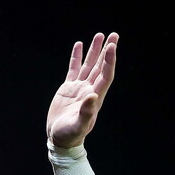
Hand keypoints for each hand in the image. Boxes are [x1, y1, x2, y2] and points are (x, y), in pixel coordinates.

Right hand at [46, 33, 118, 148]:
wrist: (59, 139)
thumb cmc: (69, 135)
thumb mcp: (77, 126)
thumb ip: (86, 113)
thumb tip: (93, 96)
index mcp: (95, 98)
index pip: (105, 75)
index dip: (109, 61)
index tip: (112, 46)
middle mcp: (90, 91)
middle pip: (101, 67)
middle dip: (107, 51)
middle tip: (114, 35)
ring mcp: (79, 88)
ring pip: (89, 65)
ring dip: (95, 51)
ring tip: (100, 36)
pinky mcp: (69, 88)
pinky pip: (74, 69)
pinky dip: (76, 57)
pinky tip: (79, 45)